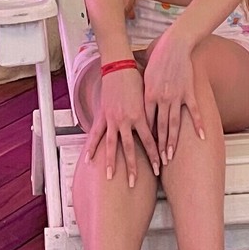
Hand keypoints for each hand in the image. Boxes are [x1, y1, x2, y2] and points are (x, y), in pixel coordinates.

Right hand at [85, 64, 160, 185]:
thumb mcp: (148, 97)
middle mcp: (126, 120)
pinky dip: (91, 147)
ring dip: (111, 162)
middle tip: (133, 182)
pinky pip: (96, 134)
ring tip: (109, 176)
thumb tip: (159, 127)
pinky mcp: (103, 116)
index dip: (154, 155)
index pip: (150, 141)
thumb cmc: (137, 79)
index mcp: (141, 116)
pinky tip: (88, 159)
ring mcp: (113, 119)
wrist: (120, 66)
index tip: (158, 168)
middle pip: (131, 148)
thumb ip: (151, 114)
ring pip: (112, 145)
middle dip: (133, 167)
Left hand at [142, 25, 203, 164]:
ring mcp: (175, 96)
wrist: (175, 43)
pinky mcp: (189, 91)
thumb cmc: (158, 57)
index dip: (144, 138)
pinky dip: (198, 124)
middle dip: (158, 147)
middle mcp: (161, 98)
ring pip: (173, 123)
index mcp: (148, 95)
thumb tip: (135, 100)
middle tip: (158, 163)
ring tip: (171, 156)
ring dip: (172, 141)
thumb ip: (142, 90)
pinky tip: (202, 136)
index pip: (145, 122)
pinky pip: (193, 111)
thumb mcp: (145, 74)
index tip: (143, 151)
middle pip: (159, 128)